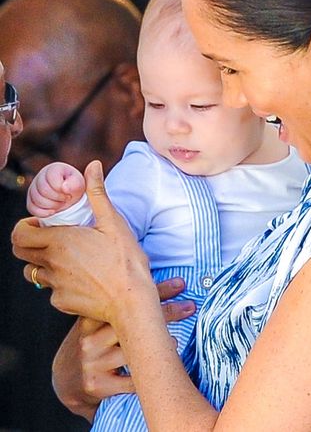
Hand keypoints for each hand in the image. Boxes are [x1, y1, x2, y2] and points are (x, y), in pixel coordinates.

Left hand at [13, 160, 157, 324]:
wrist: (132, 300)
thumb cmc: (125, 260)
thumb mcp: (114, 222)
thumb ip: (98, 193)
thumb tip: (93, 165)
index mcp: (59, 241)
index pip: (19, 233)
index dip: (26, 226)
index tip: (43, 224)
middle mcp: (51, 263)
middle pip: (21, 253)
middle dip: (31, 243)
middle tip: (54, 238)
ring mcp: (55, 285)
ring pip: (35, 273)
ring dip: (46, 263)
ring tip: (70, 259)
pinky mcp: (61, 302)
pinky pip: (53, 290)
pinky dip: (62, 283)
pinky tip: (84, 279)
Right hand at [27, 162, 85, 216]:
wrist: (70, 198)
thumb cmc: (75, 188)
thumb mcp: (80, 185)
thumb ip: (76, 183)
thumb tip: (67, 185)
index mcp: (54, 169)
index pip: (51, 177)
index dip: (60, 188)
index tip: (69, 193)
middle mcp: (41, 176)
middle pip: (42, 189)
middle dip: (57, 198)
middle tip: (66, 199)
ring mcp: (34, 188)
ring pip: (36, 199)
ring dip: (51, 205)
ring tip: (61, 204)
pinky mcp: (31, 200)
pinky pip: (31, 207)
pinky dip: (43, 212)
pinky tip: (53, 211)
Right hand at [53, 279, 194, 420]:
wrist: (67, 379)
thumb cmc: (94, 342)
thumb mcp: (99, 320)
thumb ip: (117, 304)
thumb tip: (151, 280)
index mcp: (91, 318)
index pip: (127, 300)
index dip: (157, 291)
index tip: (180, 284)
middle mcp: (90, 339)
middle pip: (133, 322)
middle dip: (166, 312)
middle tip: (189, 306)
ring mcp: (93, 362)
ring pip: (134, 351)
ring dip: (160, 344)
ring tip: (174, 340)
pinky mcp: (98, 385)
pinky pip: (132, 379)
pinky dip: (149, 372)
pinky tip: (162, 365)